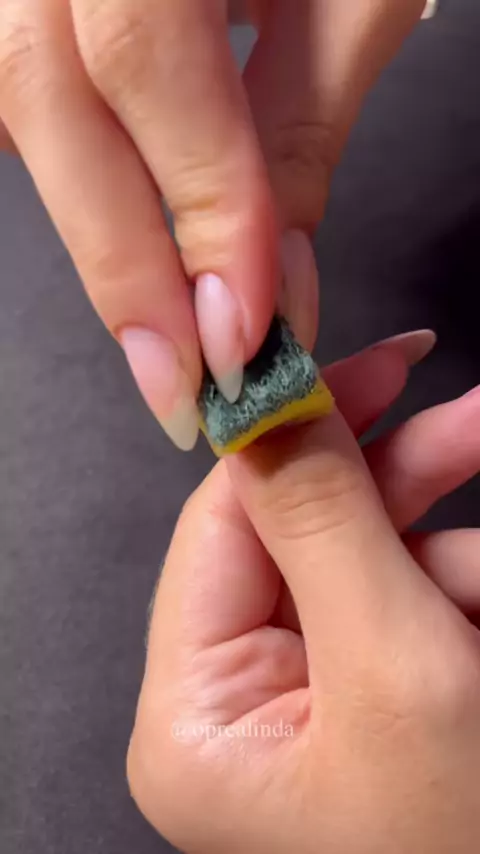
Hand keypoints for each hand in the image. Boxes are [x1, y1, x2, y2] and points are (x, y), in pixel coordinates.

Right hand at [0, 0, 424, 448]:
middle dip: (119, 261)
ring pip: (19, 98)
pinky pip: (19, 83)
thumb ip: (300, 138)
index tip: (246, 333)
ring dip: (90, 226)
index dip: (195, 205)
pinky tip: (119, 228)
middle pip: (44, 93)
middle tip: (180, 386)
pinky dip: (69, 168)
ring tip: (156, 330)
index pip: (144, 56)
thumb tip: (277, 299)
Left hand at [127, 339, 479, 852]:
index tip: (370, 367)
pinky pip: (414, 599)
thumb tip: (265, 404)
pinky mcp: (372, 693)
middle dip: (403, 480)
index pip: (224, 525)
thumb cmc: (468, 842)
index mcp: (196, 717)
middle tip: (472, 422)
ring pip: (376, 559)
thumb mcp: (397, 667)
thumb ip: (323, 523)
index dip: (294, 436)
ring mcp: (308, 698)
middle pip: (306, 532)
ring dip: (456, 556)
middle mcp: (236, 707)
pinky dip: (466, 590)